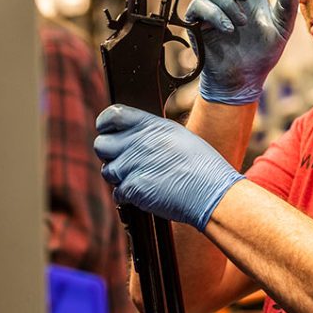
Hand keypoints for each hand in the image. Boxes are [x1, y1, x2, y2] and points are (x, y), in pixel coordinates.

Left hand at [94, 105, 243, 230]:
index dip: (104, 125)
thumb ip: (151, 133)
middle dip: (110, 155)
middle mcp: (138, 142)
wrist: (211, 191)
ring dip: (119, 177)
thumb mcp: (177, 136)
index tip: (107, 132)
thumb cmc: (202, 165)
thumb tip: (134, 137)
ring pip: (107, 171)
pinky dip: (128, 196)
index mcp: (150, 125)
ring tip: (140, 178)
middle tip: (125, 161)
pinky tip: (145, 193)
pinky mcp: (133, 189)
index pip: (111, 116)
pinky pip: (118, 193)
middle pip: (100, 145)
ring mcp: (133, 166)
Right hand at [185, 0, 298, 104]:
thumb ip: (288, 4)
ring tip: (240, 23)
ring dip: (227, 3)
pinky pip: (199, 4)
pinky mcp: (197, 19)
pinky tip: (229, 28)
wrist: (244, 77)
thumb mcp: (282, 29)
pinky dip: (216, 14)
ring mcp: (211, 3)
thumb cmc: (263, 52)